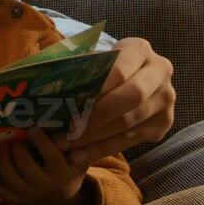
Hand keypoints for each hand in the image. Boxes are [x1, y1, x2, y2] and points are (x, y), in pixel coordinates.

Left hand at [0, 129, 91, 204]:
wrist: (60, 202)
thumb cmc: (68, 173)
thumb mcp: (78, 162)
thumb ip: (75, 145)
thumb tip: (74, 123)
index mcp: (63, 175)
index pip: (52, 157)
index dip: (41, 141)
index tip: (31, 127)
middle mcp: (45, 187)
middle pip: (26, 167)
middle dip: (17, 149)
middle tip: (14, 138)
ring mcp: (28, 195)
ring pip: (10, 178)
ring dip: (3, 159)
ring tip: (2, 146)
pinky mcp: (15, 199)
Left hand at [52, 36, 175, 165]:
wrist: (131, 77)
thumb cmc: (99, 68)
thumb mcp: (91, 60)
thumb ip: (76, 68)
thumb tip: (37, 80)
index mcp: (139, 48)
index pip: (118, 71)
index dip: (96, 89)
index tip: (71, 103)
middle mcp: (160, 71)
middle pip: (131, 97)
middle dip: (96, 116)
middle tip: (67, 129)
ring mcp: (166, 99)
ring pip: (129, 122)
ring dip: (94, 138)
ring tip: (65, 146)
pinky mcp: (163, 123)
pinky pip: (132, 140)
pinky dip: (102, 149)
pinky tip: (79, 156)